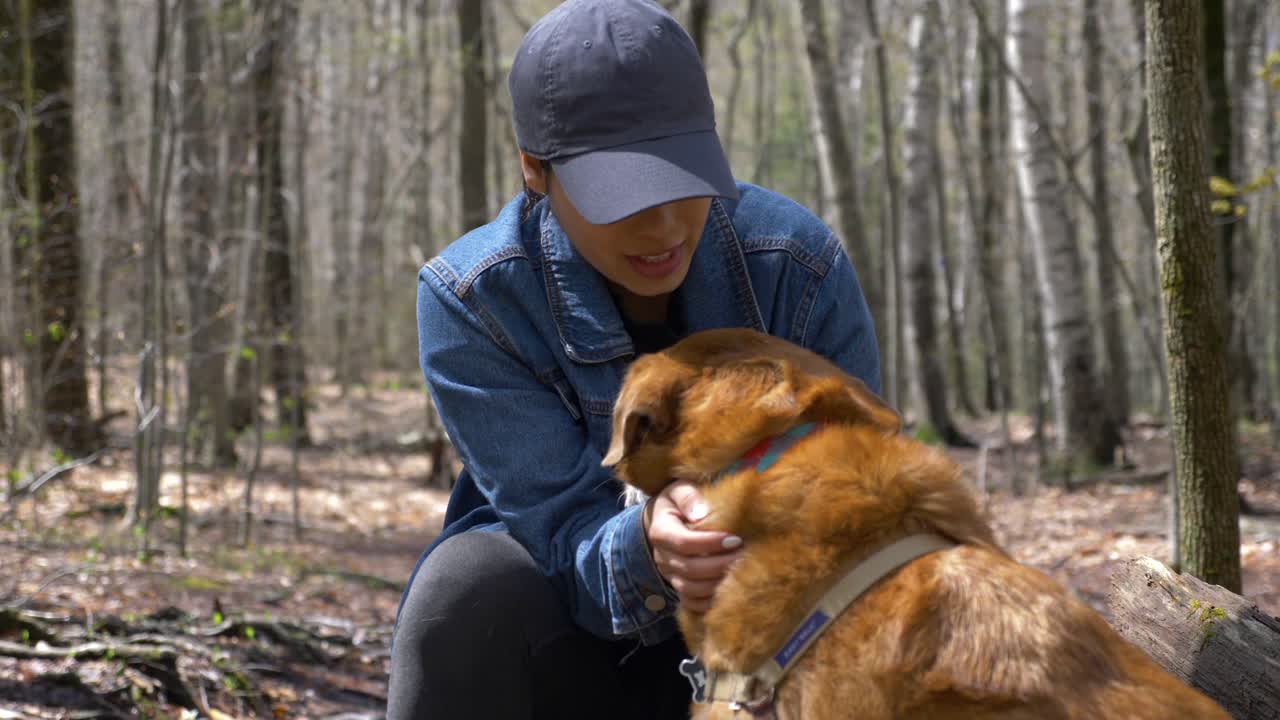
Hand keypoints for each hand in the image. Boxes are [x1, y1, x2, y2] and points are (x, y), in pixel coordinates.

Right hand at [644, 480, 741, 612]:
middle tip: (745, 557)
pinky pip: (690, 602)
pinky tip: (729, 593)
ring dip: (717, 584)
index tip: (735, 539)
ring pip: (691, 589)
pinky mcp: (678, 585)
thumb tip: (701, 514)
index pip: (684, 543)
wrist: (664, 518)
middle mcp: (662, 556)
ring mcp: (669, 574)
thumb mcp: (679, 489)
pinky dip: (708, 602)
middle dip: (720, 565)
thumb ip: (688, 497)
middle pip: (690, 569)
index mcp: (661, 531)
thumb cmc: (679, 501)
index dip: (710, 543)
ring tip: (741, 573)